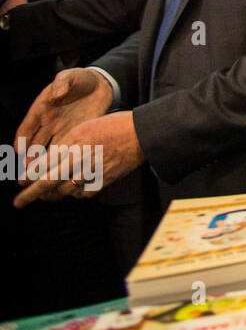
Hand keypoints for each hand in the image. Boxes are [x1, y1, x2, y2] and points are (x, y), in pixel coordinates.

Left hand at [13, 112, 144, 206]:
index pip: (44, 164)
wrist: (142, 134)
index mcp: (73, 143)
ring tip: (47, 195)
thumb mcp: (84, 128)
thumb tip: (46, 163)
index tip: (20, 183)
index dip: (29, 176)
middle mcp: (81, 159)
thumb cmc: (113, 126)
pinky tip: (73, 190)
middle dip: (31, 195)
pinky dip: (75, 194)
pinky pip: (83, 194)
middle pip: (49, 183)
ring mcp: (93, 171)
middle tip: (19, 203)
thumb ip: (65, 144)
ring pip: (65, 191)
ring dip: (53, 195)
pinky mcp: (105, 180)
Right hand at [16, 68, 113, 169]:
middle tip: (25, 174)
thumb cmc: (80, 79)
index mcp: (43, 108)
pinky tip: (61, 171)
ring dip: (44, 164)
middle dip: (30, 158)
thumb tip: (57, 92)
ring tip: (39, 178)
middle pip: (36, 143)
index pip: (29, 124)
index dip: (22, 136)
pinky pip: (67, 149)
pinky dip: (63, 160)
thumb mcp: (71, 76)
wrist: (100, 84)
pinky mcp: (77, 134)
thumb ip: (63, 82)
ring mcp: (62, 130)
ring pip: (50, 150)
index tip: (18, 149)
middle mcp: (49, 122)